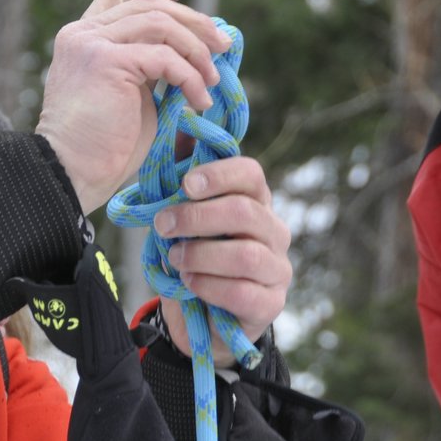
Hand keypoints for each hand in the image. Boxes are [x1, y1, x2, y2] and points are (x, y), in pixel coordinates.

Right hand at [36, 0, 229, 213]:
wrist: (71, 173)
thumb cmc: (102, 147)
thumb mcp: (130, 94)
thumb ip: (149, 66)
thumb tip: (195, 53)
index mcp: (83, 39)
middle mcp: (82, 34)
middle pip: (149, 5)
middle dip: (193, 21)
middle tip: (224, 44)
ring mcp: (91, 44)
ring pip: (160, 23)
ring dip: (196, 50)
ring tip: (213, 80)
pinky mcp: (106, 61)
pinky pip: (164, 57)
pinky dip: (190, 77)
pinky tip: (200, 101)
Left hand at [156, 155, 291, 363]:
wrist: (198, 319)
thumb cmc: (193, 258)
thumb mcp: (182, 216)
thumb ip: (183, 173)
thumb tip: (183, 121)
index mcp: (254, 202)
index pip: (251, 174)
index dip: (218, 174)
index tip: (184, 184)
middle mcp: (274, 231)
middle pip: (244, 211)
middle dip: (197, 216)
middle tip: (163, 225)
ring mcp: (277, 270)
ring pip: (244, 255)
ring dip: (200, 255)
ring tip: (174, 259)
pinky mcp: (269, 305)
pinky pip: (242, 292)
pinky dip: (209, 286)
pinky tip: (189, 284)